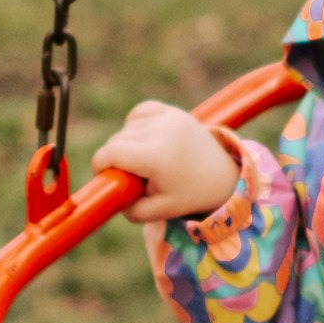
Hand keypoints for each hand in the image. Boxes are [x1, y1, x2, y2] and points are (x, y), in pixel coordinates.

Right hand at [97, 98, 243, 221]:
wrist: (223, 175)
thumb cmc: (189, 195)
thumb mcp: (158, 211)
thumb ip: (128, 208)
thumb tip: (107, 192)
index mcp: (158, 157)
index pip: (111, 152)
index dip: (100, 165)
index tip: (103, 177)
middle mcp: (162, 132)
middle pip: (116, 141)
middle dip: (115, 160)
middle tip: (132, 177)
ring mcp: (168, 118)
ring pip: (126, 128)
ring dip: (126, 144)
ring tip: (144, 161)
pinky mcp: (171, 111)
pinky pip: (139, 113)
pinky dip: (136, 125)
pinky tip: (145, 140)